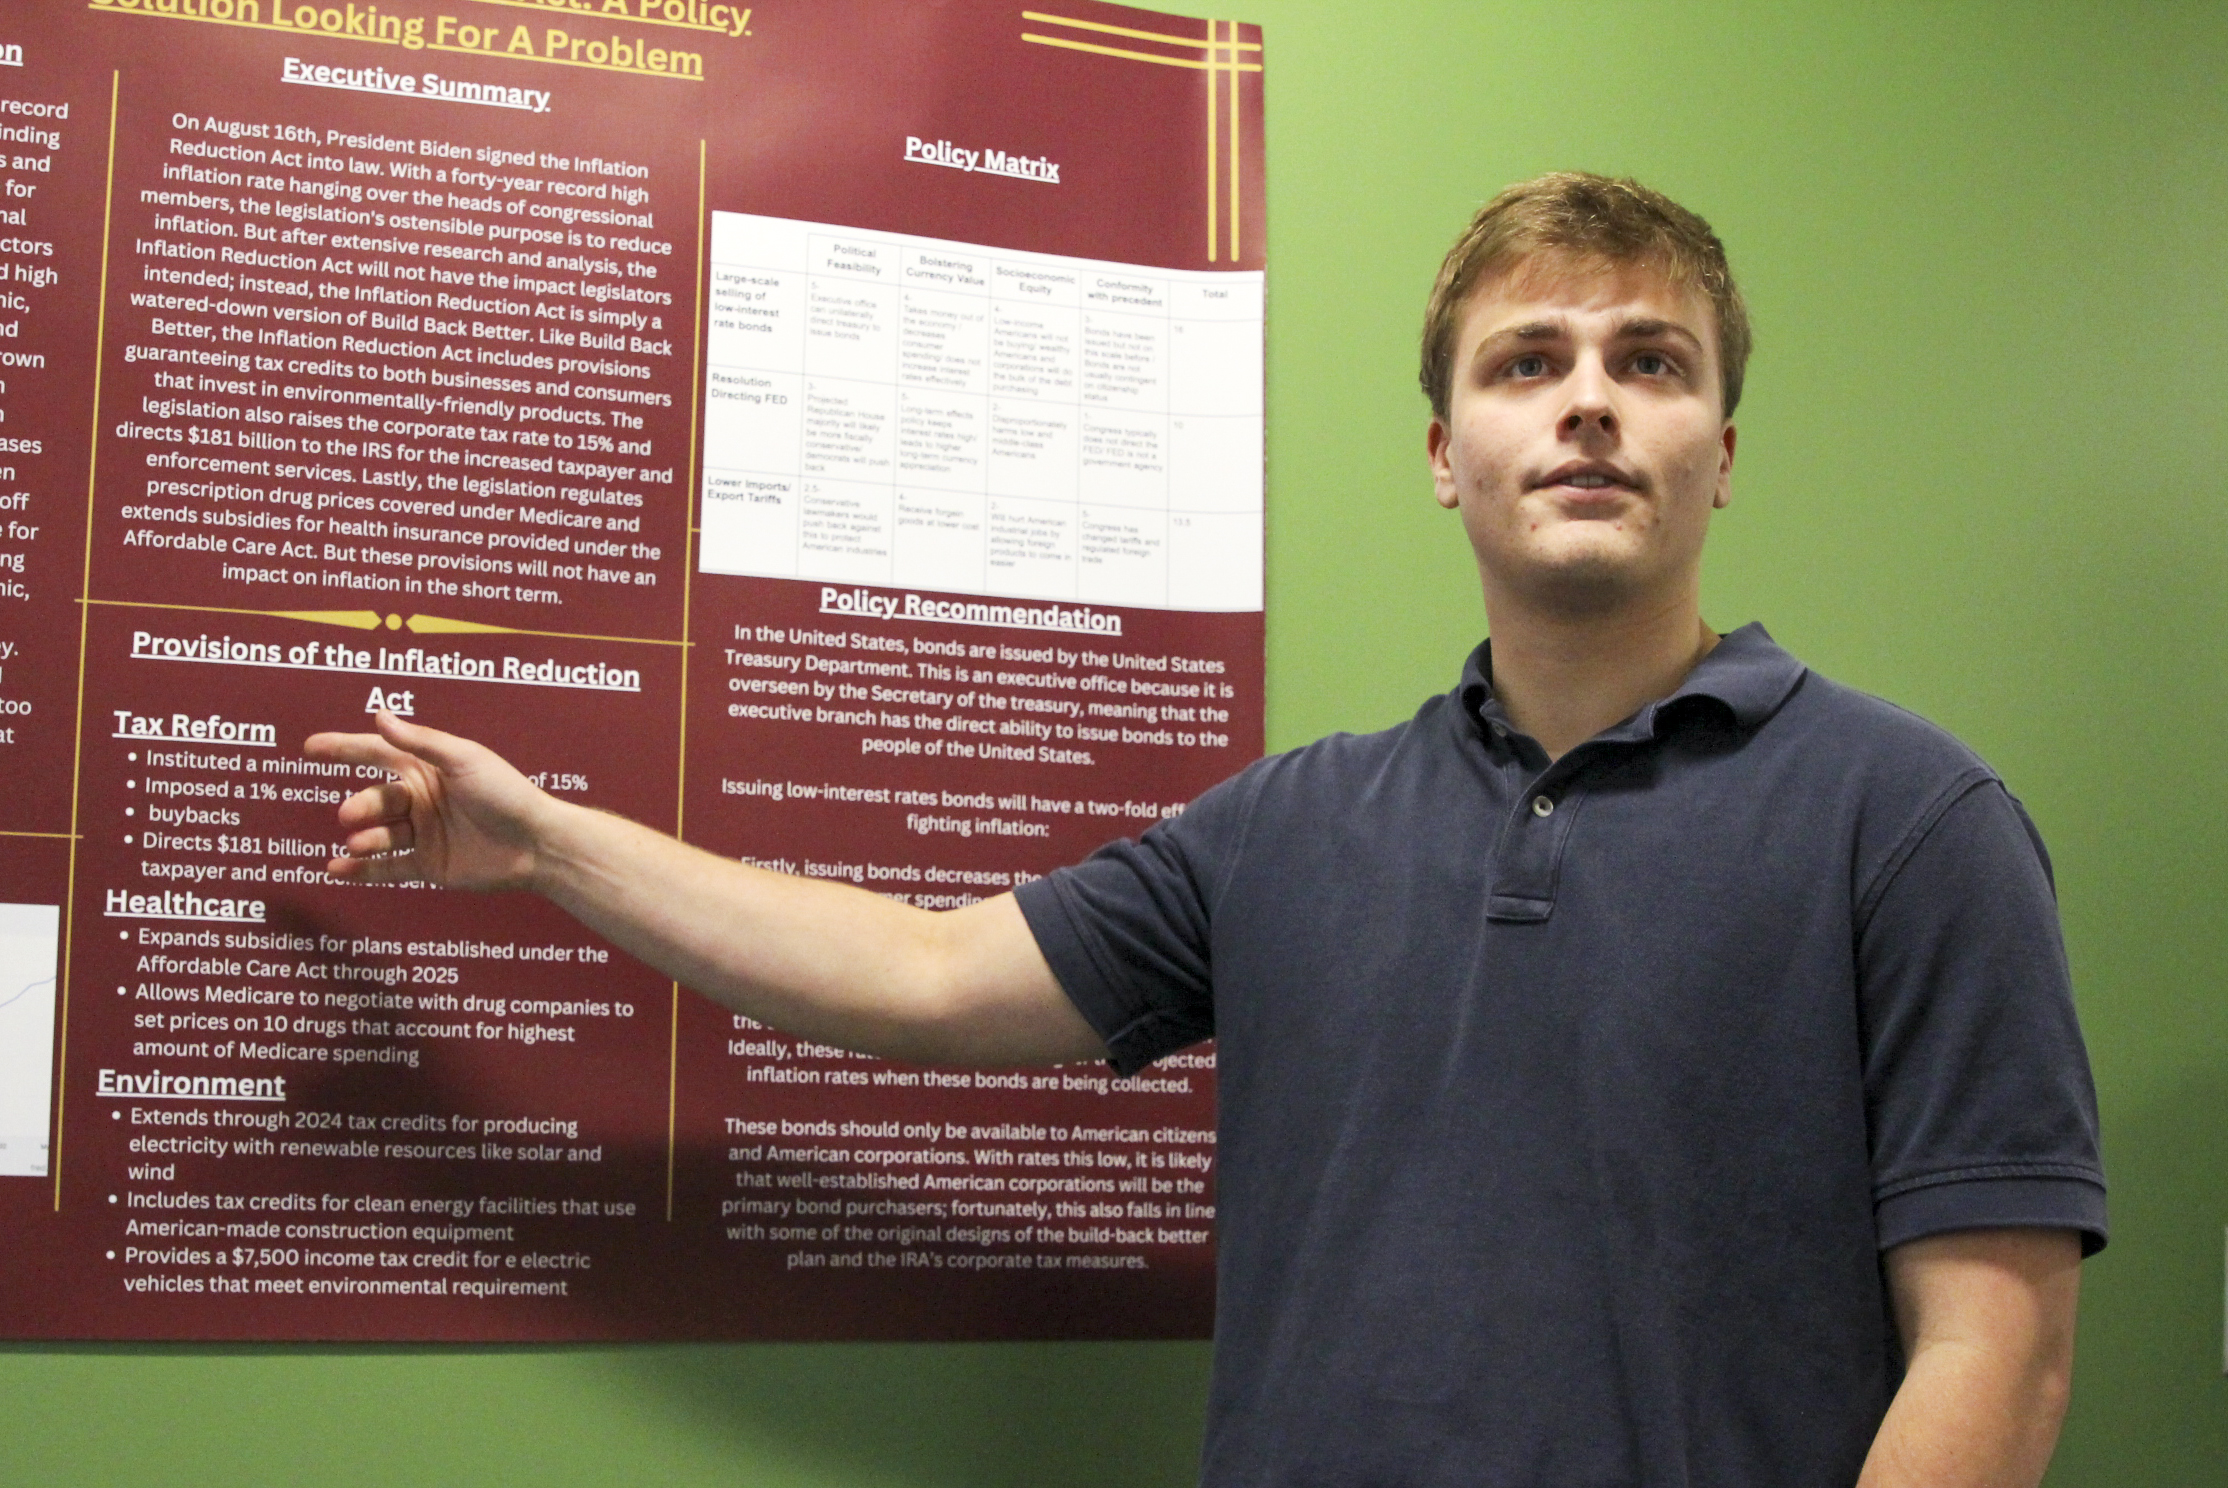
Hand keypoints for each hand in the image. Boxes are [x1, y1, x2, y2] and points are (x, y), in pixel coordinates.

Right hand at [304, 711, 554, 889]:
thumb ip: (419, 741)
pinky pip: (387, 868)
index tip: (310, 747)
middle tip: (351, 814)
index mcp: (427, 768)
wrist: (537, 843)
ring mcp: (423, 834)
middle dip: (361, 805)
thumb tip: (379, 715)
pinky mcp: (427, 865)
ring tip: (359, 842)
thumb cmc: (507, 793)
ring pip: (380, 835)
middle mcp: (421, 799)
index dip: (345, 748)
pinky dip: (361, 870)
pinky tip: (338, 870)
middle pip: (377, 799)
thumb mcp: (464, 759)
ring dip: (365, 838)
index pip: (377, 753)